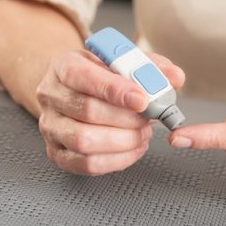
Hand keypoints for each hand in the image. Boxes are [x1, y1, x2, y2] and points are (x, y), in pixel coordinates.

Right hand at [36, 48, 184, 175]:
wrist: (73, 89)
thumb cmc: (99, 74)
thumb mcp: (121, 60)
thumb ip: (150, 66)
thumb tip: (174, 77)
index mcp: (63, 65)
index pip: (84, 76)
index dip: (115, 90)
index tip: (142, 99)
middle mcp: (51, 95)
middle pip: (86, 111)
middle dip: (126, 118)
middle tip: (149, 118)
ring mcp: (50, 126)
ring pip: (83, 140)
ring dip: (122, 140)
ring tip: (142, 133)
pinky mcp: (56, 152)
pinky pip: (85, 164)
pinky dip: (116, 159)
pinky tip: (133, 148)